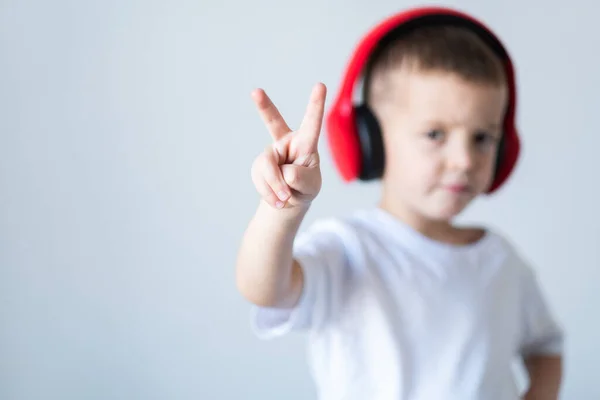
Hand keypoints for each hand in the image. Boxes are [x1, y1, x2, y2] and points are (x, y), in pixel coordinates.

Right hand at [250, 83, 326, 209]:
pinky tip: (277, 199)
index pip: (312, 123)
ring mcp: (270, 153)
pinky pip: (260, 179)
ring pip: (268, 166)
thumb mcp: (310, 186)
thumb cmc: (305, 188)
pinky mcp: (258, 166)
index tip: (320, 85)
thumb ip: (301, 178)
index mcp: (305, 143)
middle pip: (273, 122)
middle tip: (256, 92)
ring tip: (285, 198)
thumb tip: (285, 173)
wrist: (287, 200)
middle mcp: (285, 143)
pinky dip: (269, 193)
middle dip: (264, 106)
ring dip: (276, 186)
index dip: (315, 105)